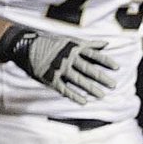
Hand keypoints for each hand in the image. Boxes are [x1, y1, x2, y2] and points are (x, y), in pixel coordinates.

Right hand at [0, 26, 117, 104]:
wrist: (25, 46)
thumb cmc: (52, 44)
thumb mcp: (70, 41)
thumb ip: (89, 45)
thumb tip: (107, 44)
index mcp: (73, 48)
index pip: (93, 54)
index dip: (105, 61)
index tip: (117, 67)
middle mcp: (67, 57)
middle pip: (88, 68)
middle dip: (101, 77)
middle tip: (113, 85)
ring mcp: (59, 68)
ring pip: (78, 80)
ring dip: (90, 88)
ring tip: (102, 95)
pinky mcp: (50, 78)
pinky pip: (64, 89)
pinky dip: (74, 96)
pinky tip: (84, 102)